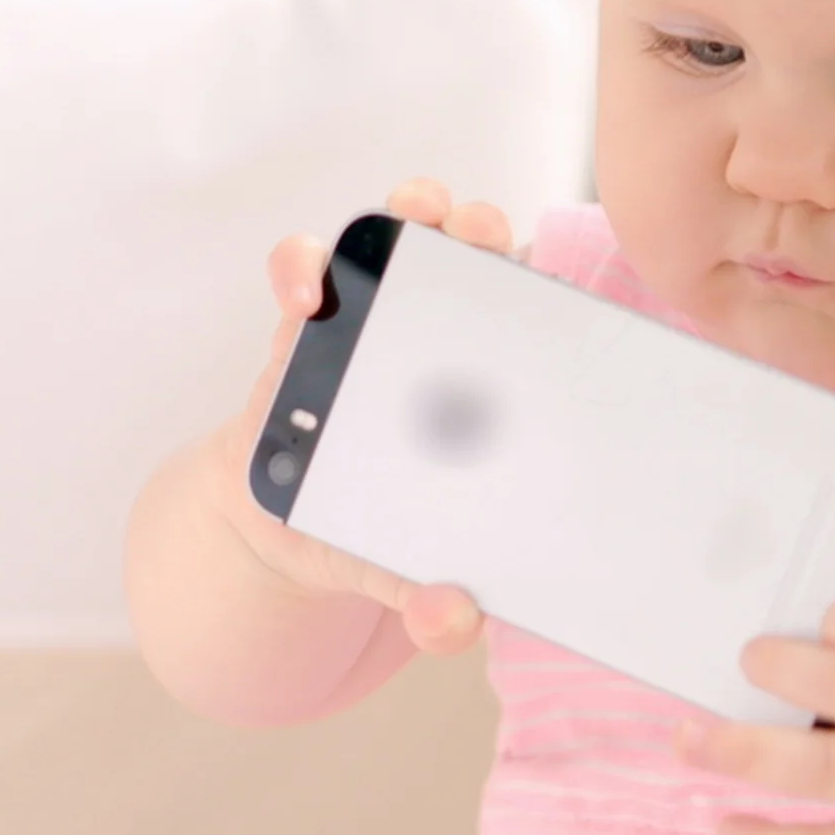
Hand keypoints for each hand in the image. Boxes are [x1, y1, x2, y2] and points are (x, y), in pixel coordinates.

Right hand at [210, 176, 518, 656]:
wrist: (286, 526)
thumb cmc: (376, 530)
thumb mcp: (405, 569)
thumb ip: (430, 600)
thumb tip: (454, 620)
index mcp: (483, 386)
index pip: (523, 319)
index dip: (539, 290)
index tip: (547, 288)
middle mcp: (430, 336)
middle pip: (466, 254)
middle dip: (477, 228)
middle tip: (480, 238)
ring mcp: (366, 322)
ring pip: (393, 239)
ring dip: (405, 214)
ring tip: (409, 218)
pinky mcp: (303, 327)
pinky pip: (301, 272)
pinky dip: (300, 267)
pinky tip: (303, 296)